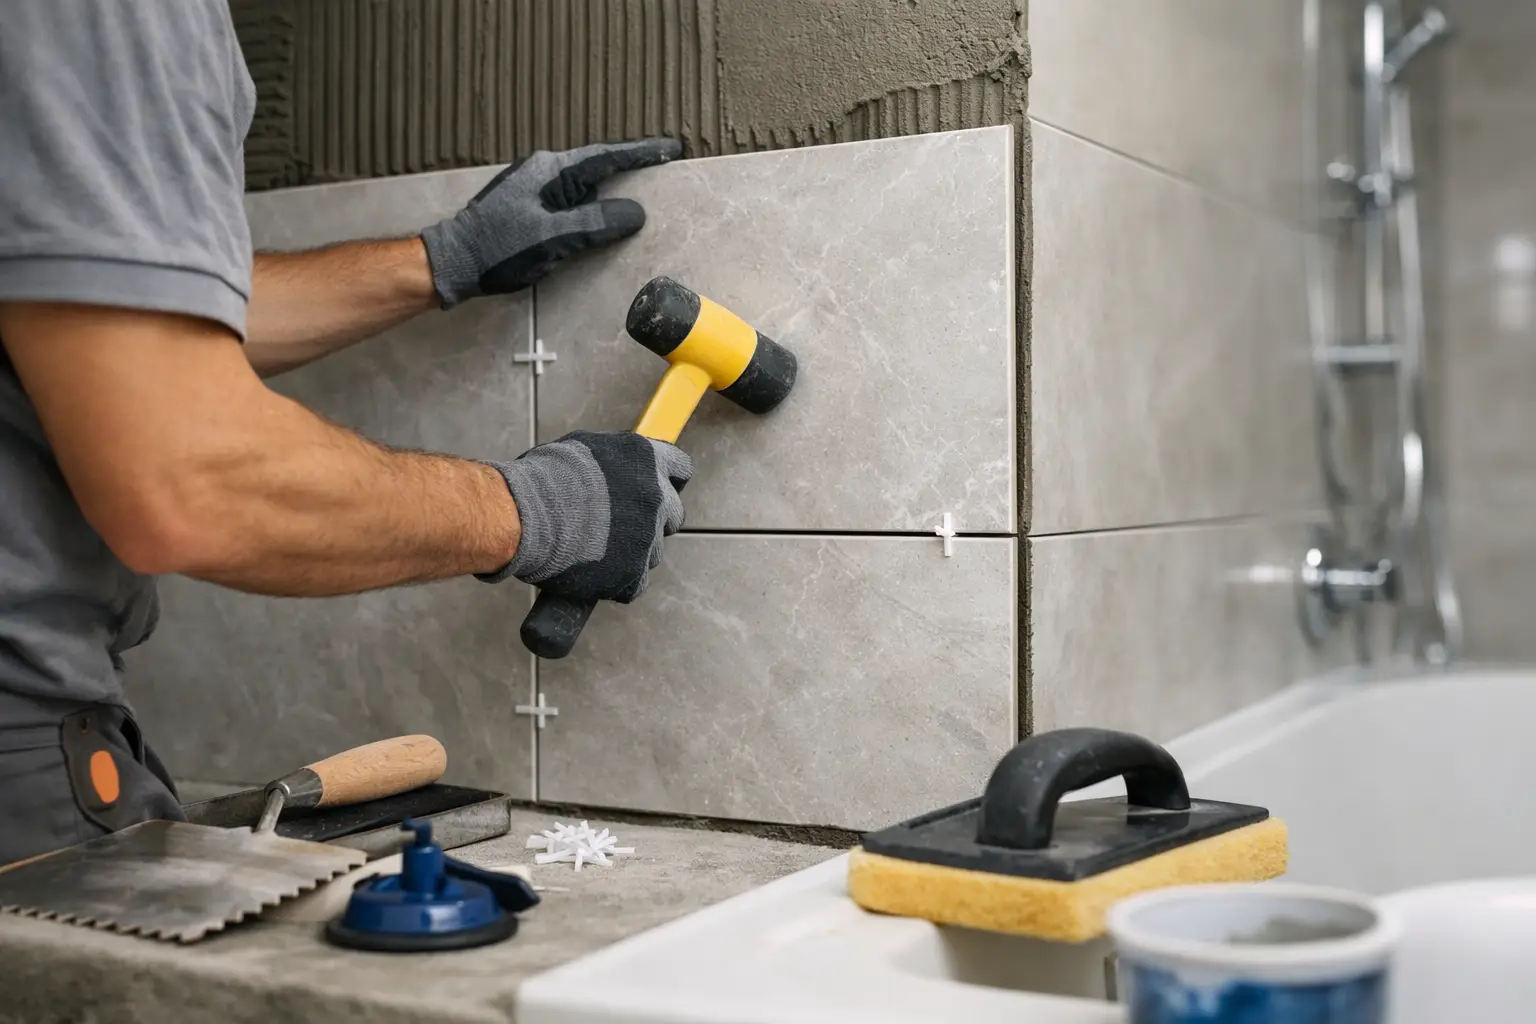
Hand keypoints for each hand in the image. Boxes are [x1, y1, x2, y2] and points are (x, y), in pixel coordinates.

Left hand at [421, 138, 681, 307]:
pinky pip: (571, 201)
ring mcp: (534, 188)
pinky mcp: (529, 207)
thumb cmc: (497, 250)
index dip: (640, 153)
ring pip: (584, 186)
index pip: (605, 157)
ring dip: (612, 190)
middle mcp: (543, 172)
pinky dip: (593, 206)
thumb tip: (635, 212)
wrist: (453, 262)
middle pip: (597, 167)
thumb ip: (595, 223)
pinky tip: (603, 218)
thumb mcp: (552, 238)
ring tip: (642, 194)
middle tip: (663, 168)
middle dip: (631, 168)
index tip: (670, 148)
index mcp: (550, 171)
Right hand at [481, 431, 691, 602]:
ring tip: (591, 549)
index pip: (680, 468)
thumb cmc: (540, 481)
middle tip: (620, 527)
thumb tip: (614, 471)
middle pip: (673, 514)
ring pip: (652, 552)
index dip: (668, 481)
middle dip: (652, 521)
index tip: (657, 489)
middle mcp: (655, 495)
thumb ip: (611, 464)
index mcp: (645, 459)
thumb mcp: (581, 451)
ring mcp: (648, 536)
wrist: (523, 517)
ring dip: (631, 553)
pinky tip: (590, 573)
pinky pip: (634, 583)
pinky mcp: (633, 573)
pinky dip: (615, 582)